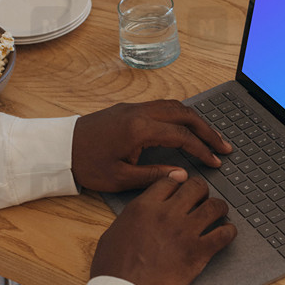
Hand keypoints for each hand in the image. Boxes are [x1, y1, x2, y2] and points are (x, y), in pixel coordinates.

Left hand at [72, 100, 231, 191]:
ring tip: (210, 137)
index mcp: (139, 129)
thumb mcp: (121, 178)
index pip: (182, 136)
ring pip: (175, 106)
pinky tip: (187, 128)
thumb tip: (182, 174)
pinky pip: (162, 106)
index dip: (202, 150)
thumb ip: (155, 175)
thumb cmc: (87, 164)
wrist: (60, 148)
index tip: (216, 162)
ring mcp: (134, 108)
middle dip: (208, 130)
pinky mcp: (128, 109)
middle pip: (185, 114)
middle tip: (224, 146)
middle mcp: (139, 113)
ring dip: (195, 120)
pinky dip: (180, 116)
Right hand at [90, 176, 236, 284]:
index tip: (183, 187)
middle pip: (196, 187)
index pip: (170, 181)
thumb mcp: (113, 233)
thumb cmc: (113, 269)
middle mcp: (166, 214)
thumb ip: (130, 218)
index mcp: (143, 207)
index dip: (179, 183)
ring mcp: (185, 232)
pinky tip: (226, 234)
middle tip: (201, 201)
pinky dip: (229, 232)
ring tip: (218, 215)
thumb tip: (138, 216)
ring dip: (218, 208)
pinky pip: (225, 234)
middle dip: (201, 192)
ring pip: (215, 206)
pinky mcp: (198, 252)